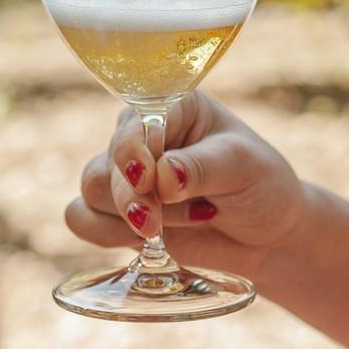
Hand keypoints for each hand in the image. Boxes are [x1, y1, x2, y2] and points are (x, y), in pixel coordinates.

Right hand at [64, 91, 309, 280]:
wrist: (267, 236)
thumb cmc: (261, 187)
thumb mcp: (242, 168)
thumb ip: (199, 167)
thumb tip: (159, 177)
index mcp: (173, 106)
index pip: (134, 123)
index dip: (133, 153)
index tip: (148, 180)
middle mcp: (142, 134)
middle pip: (105, 164)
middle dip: (134, 200)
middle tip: (159, 224)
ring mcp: (126, 173)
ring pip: (91, 192)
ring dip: (129, 219)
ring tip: (174, 227)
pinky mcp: (116, 211)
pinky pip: (81, 218)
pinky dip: (105, 235)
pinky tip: (147, 242)